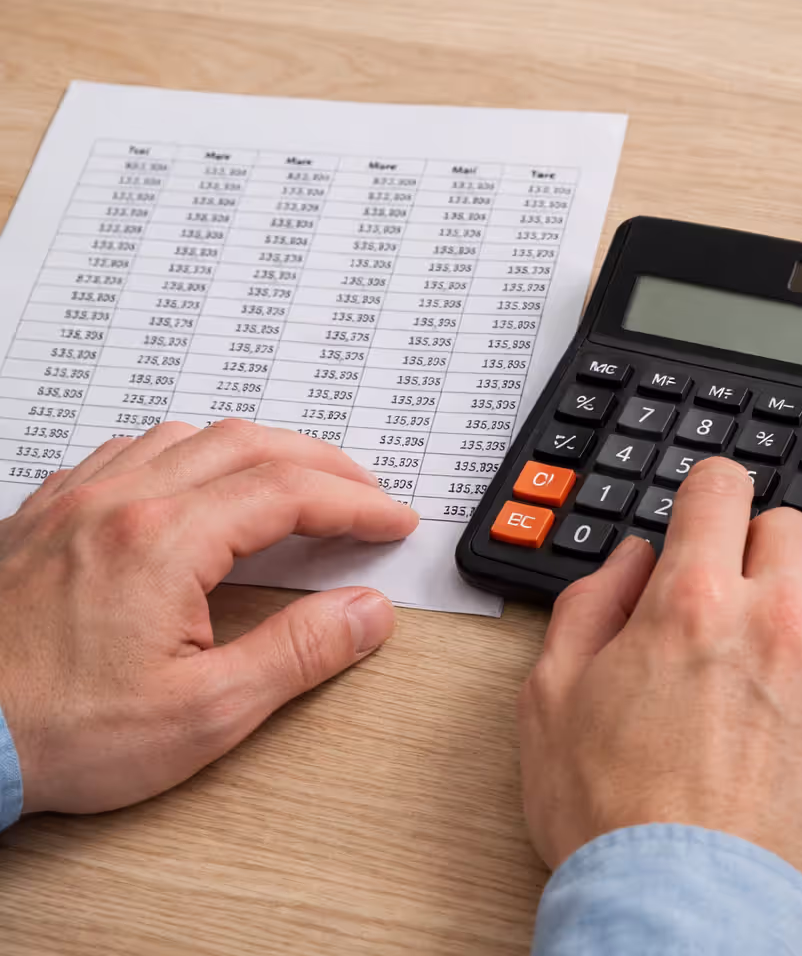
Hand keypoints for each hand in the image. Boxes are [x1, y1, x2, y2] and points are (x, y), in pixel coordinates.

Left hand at [0, 419, 418, 815]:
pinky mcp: (41, 517)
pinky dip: (186, 454)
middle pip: (246, 444)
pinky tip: (193, 481)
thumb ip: (297, 654)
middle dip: (321, 463)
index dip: (355, 502)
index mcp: (163, 541)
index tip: (392, 521)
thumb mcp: (202, 714)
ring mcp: (73, 502)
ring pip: (186, 435)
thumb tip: (367, 612)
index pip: (289, 492)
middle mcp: (117, 502)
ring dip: (256, 449)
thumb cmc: (52, 733)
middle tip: (364, 494)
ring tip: (294, 481)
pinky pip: (127, 451)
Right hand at [519, 456, 801, 915]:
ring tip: (785, 650)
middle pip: (790, 526)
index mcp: (691, 603)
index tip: (709, 516)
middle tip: (738, 600)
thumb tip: (634, 559)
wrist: (685, 915)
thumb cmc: (617, 823)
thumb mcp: (551, 701)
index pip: (721, 487)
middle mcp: (774, 620)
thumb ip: (590, 606)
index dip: (709, 497)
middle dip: (758, 550)